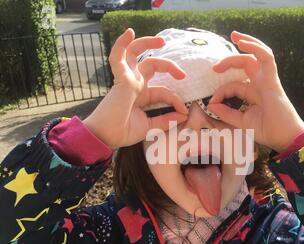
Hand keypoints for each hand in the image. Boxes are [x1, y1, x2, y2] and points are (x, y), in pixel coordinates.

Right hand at [83, 28, 187, 149]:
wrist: (107, 137)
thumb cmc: (123, 131)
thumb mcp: (150, 126)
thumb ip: (166, 120)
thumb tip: (184, 115)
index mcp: (142, 95)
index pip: (164, 91)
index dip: (176, 100)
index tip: (184, 112)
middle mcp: (135, 84)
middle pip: (153, 65)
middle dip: (169, 66)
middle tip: (183, 75)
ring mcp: (127, 79)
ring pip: (136, 53)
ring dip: (147, 43)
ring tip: (161, 41)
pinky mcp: (120, 79)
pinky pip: (118, 57)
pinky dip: (121, 44)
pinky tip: (129, 33)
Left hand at [208, 31, 303, 152]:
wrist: (285, 138)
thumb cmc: (267, 131)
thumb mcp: (240, 122)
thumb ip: (226, 113)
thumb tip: (211, 104)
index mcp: (252, 93)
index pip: (233, 85)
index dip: (221, 91)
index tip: (212, 103)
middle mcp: (259, 83)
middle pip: (244, 63)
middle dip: (229, 60)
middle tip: (214, 67)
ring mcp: (266, 79)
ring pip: (256, 55)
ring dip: (247, 42)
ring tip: (234, 37)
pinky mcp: (272, 79)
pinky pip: (266, 57)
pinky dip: (255, 47)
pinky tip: (242, 42)